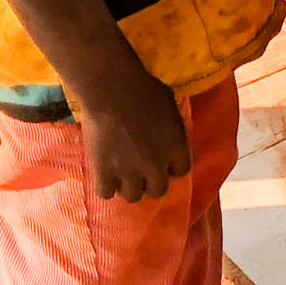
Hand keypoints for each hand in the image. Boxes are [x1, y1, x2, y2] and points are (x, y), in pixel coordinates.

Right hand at [82, 69, 193, 202]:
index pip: (181, 171)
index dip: (170, 166)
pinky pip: (106, 193)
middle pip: (158, 190)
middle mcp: (156, 165)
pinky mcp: (105, 173)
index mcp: (177, 147)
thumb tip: (167, 130)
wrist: (111, 89)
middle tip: (140, 170)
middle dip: (151, 181)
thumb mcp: (169, 103)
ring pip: (133, 196)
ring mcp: (129, 172)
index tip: (161, 160)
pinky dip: (105, 186)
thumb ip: (171, 124)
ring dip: (129, 186)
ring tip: (121, 174)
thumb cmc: (143, 88)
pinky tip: (104, 174)